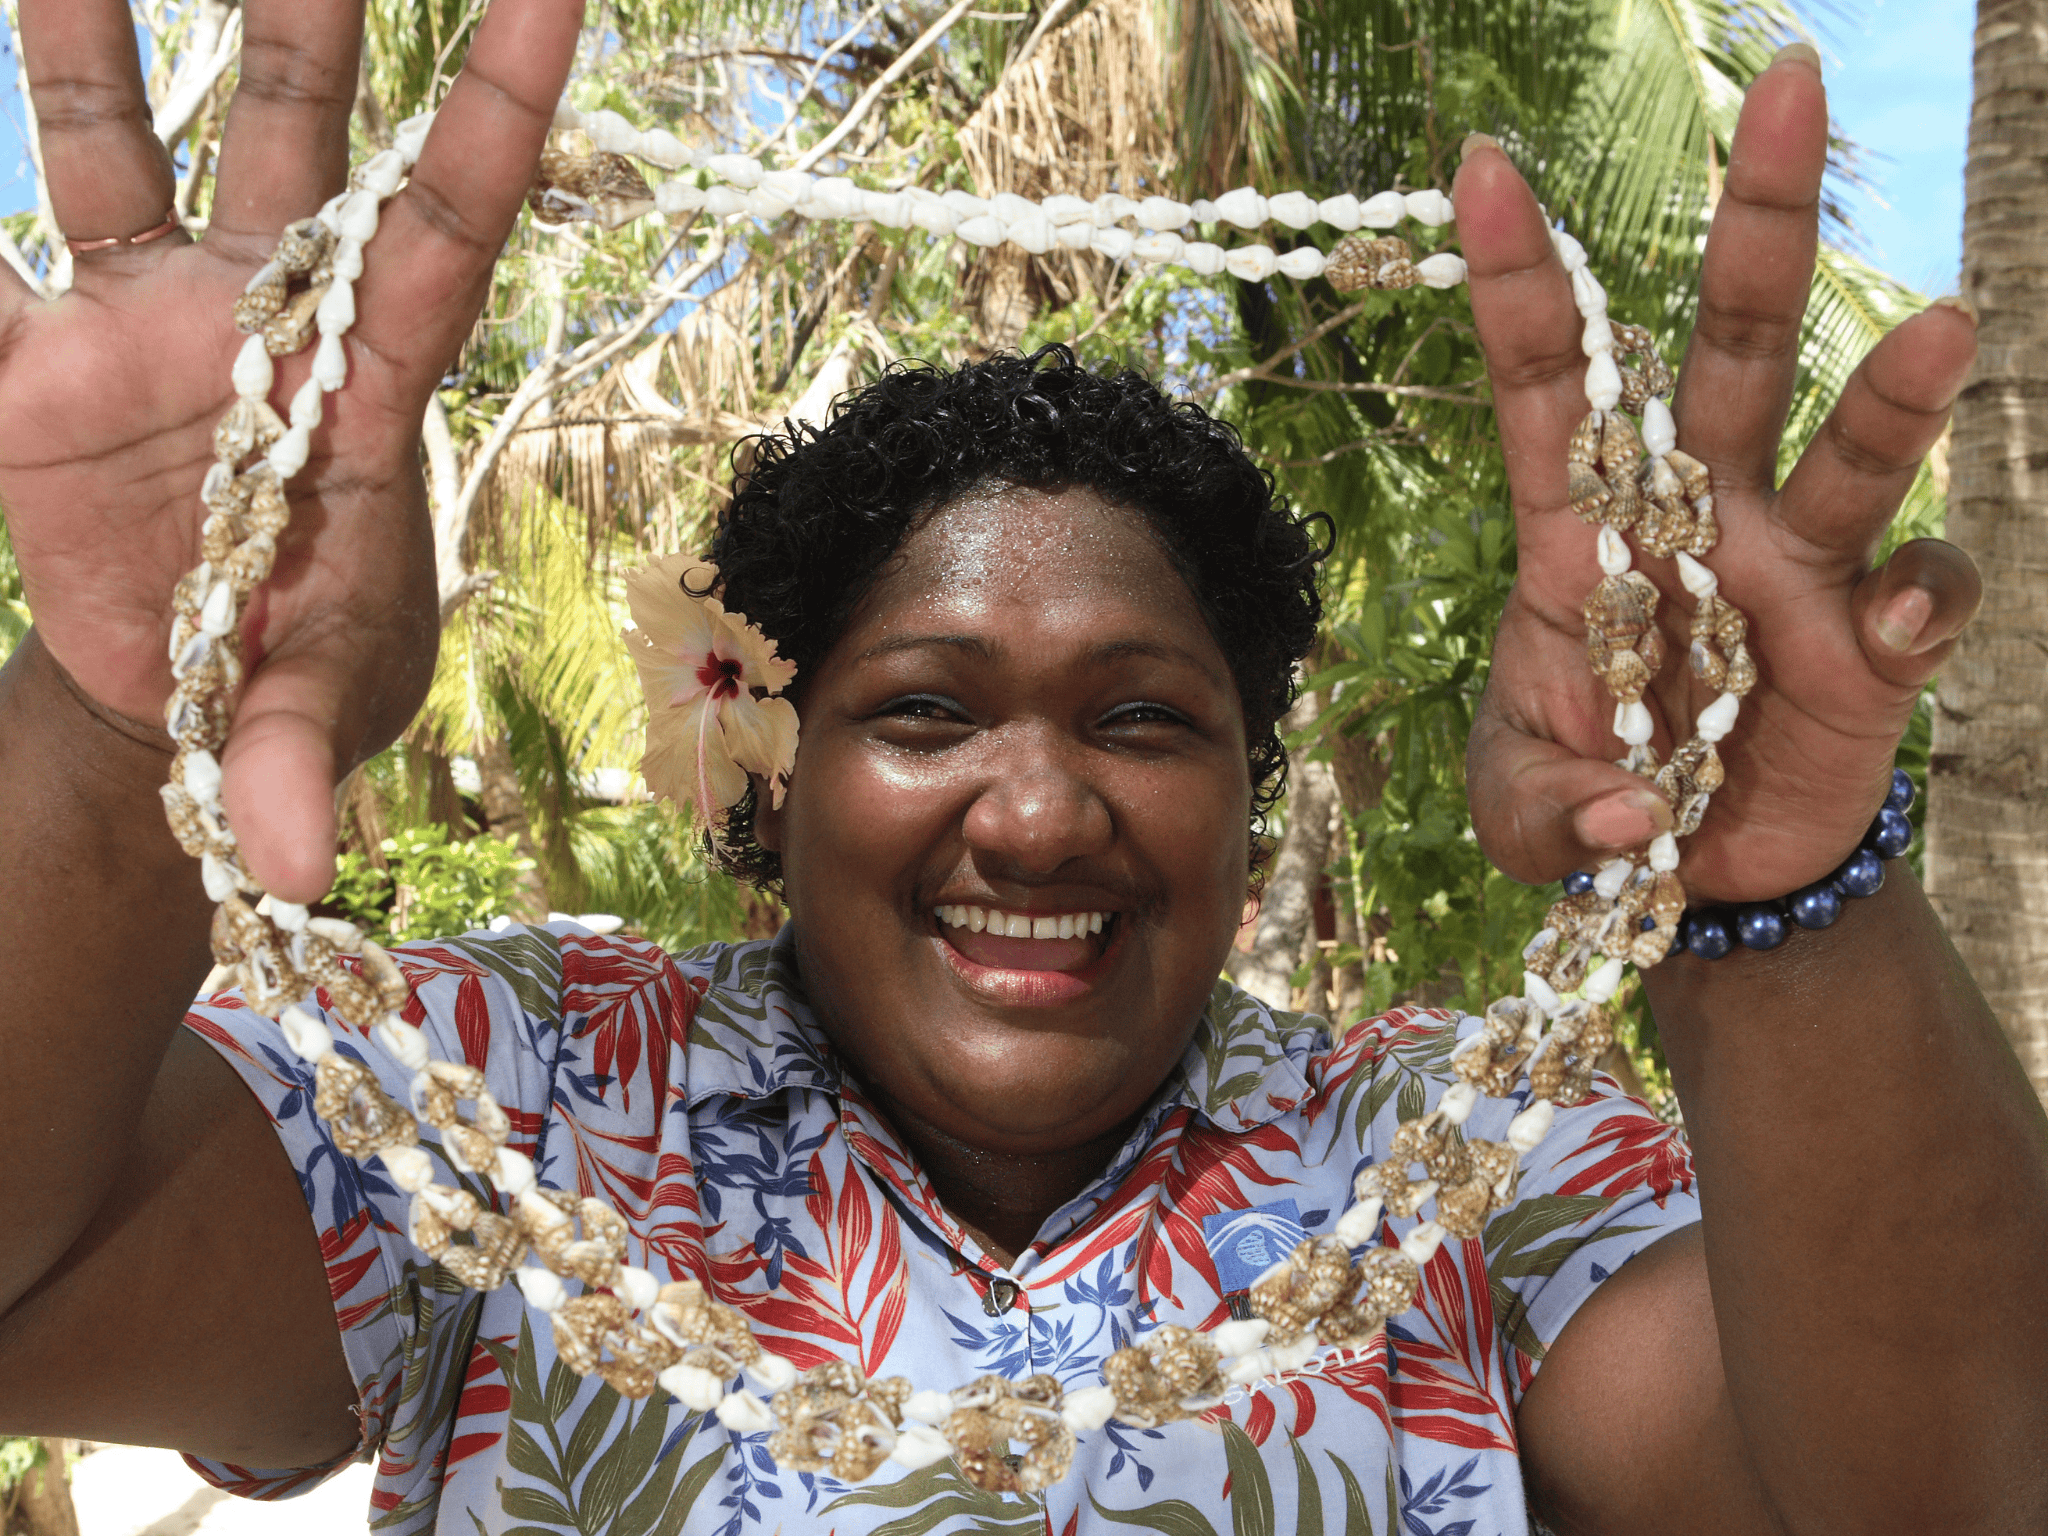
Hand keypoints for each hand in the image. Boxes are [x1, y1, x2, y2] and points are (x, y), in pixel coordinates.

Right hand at [0, 0, 579, 900]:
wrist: (185, 681)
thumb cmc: (290, 671)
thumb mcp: (301, 712)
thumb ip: (292, 767)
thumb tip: (285, 871)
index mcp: (365, 386)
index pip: (447, 227)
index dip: (499, 111)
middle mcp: (264, 317)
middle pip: (302, 136)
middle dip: (311, 12)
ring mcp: (145, 319)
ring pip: (120, 138)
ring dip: (85, 25)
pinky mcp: (33, 357)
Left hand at [1452, 47, 1980, 902]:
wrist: (1694, 874)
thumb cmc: (1588, 801)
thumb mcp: (1525, 815)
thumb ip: (1552, 813)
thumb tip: (1625, 818)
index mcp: (1581, 537)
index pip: (1550, 386)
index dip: (1522, 278)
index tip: (1484, 164)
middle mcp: (1698, 518)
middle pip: (1729, 352)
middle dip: (1754, 229)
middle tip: (1787, 90)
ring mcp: (1794, 570)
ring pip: (1850, 449)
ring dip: (1892, 393)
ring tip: (1937, 327)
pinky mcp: (1872, 642)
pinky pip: (1919, 591)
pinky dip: (1922, 600)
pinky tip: (1896, 626)